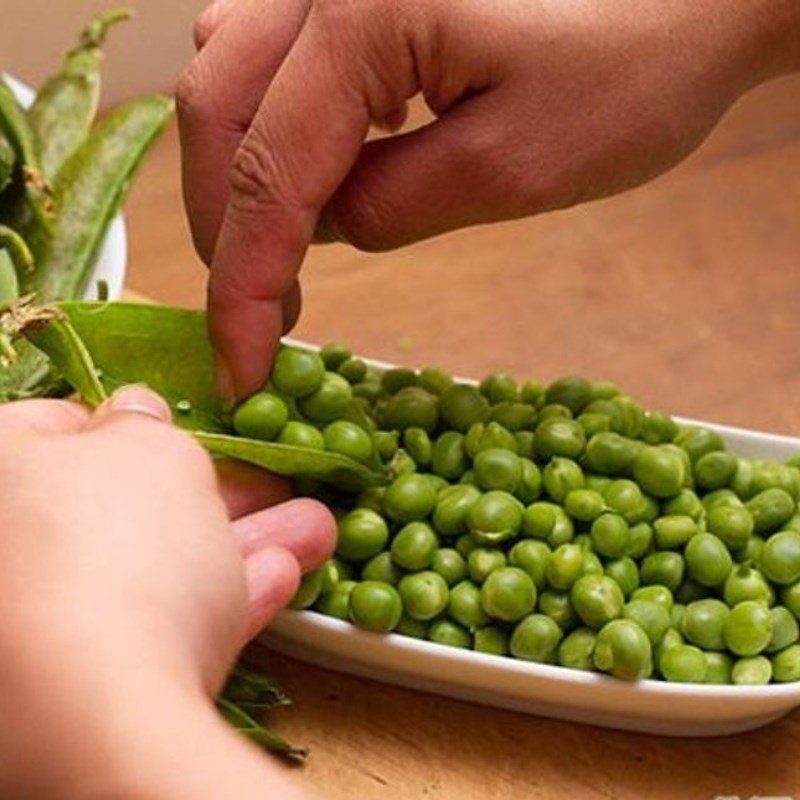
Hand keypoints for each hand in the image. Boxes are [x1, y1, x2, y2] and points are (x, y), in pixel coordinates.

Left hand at [0, 388, 331, 798]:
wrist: (100, 716)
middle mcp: (6, 557)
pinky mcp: (78, 694)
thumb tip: (135, 414)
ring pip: (151, 570)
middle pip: (116, 508)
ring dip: (239, 545)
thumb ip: (146, 425)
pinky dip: (222, 603)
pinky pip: (159, 631)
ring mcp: (34, 632)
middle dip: (210, 492)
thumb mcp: (154, 452)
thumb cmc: (118, 550)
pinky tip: (280, 581)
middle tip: (267, 484)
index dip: (128, 421)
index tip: (179, 429)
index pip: (51, 426)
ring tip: (312, 531)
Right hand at [177, 0, 799, 399]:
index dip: (242, 285)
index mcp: (362, 13)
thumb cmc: (633, 64)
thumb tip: (323, 230)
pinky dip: (270, 126)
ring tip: (283, 249)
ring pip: (227, 76)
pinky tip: (315, 166)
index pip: (266, 173)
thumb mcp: (511, 169)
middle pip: (216, 112)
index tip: (242, 366)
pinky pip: (272, 54)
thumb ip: (391, 207)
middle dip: (226, 228)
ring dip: (239, 173)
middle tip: (262, 312)